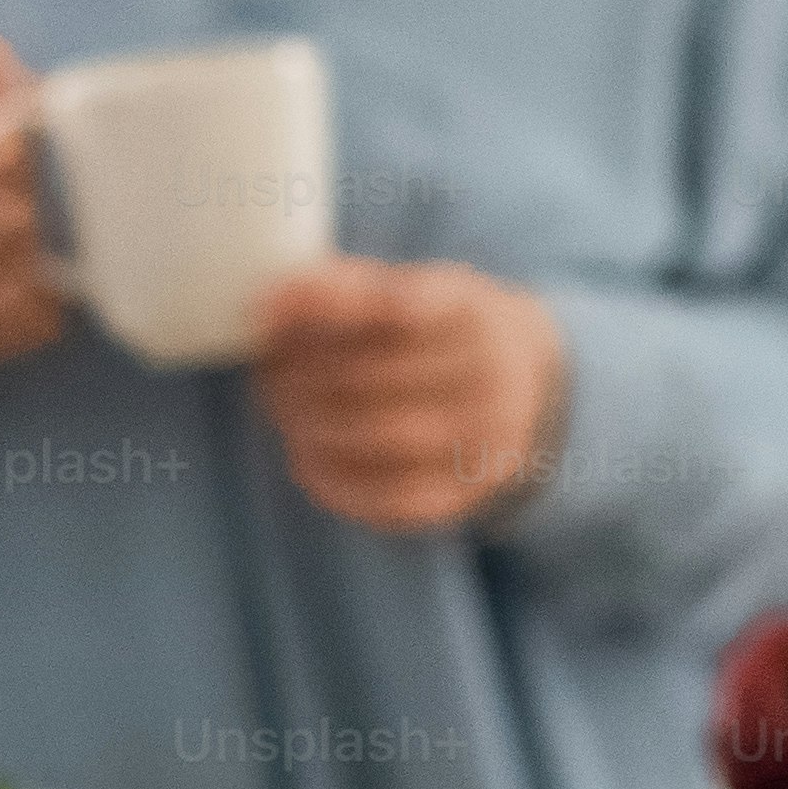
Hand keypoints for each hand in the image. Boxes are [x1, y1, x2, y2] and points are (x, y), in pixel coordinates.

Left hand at [252, 257, 567, 534]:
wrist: (520, 380)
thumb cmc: (433, 330)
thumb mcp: (402, 290)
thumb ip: (337, 292)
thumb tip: (267, 304)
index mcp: (471, 309)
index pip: (400, 308)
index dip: (326, 313)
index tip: (268, 311)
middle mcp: (491, 373)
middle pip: (378, 377)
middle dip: (305, 378)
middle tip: (267, 376)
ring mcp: (487, 436)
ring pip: (385, 438)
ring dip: (314, 428)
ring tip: (282, 414)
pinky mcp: (470, 489)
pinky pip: (395, 498)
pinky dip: (338, 482)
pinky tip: (305, 458)